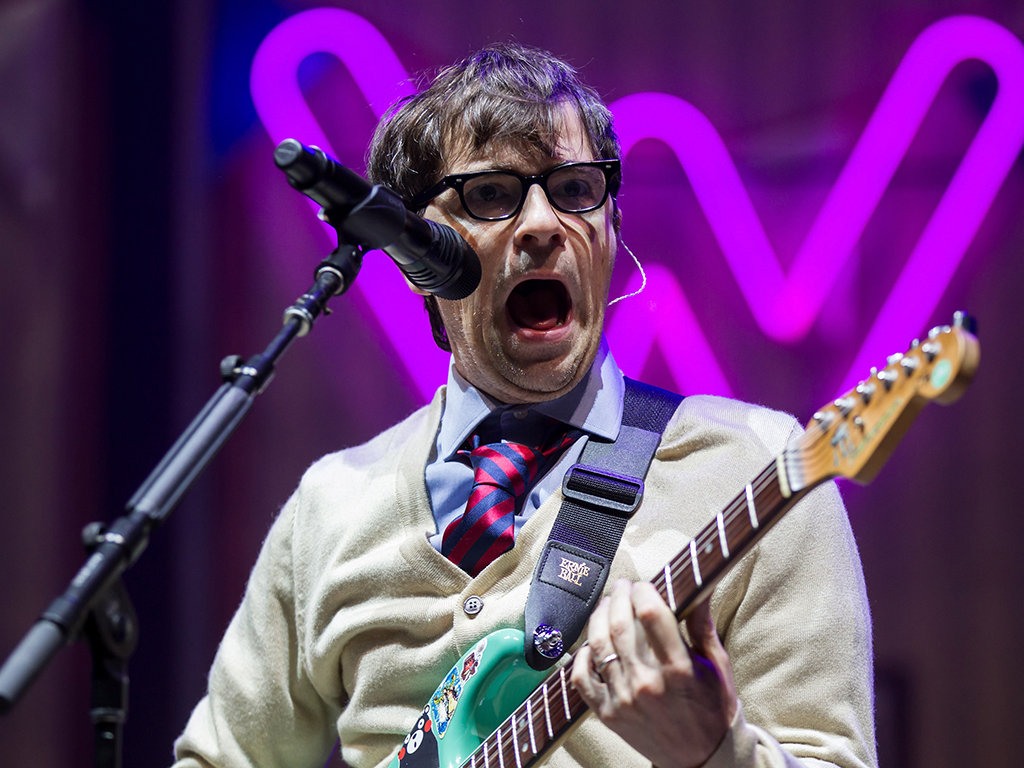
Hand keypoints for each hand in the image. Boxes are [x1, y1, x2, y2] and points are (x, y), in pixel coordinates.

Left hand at [571, 580, 737, 767]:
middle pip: (620, 624)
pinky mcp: (608, 714)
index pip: (651, 613)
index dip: (644, 591)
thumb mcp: (717, 666)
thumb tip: (700, 587)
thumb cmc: (714, 710)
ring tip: (607, 606)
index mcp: (679, 670)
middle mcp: (647, 684)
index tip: (645, 585)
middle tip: (623, 587)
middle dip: (619, 596)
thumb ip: (703, 625)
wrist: (702, 760)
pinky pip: (581, 677)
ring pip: (598, 644)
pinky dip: (581, 654)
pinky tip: (592, 643)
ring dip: (599, 616)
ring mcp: (624, 700)